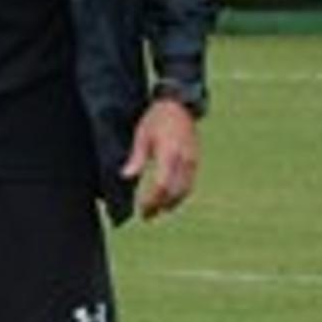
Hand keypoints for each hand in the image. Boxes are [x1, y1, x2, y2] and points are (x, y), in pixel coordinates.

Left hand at [125, 96, 201, 218]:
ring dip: (171, 203)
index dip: (152, 200)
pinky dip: (179, 194)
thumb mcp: (142, 135)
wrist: (179, 105)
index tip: (142, 210)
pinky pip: (189, 183)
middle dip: (160, 206)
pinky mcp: (195, 161)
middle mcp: (184, 159)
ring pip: (185, 190)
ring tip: (157, 211)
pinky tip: (169, 199)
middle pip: (174, 192)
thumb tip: (126, 176)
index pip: (162, 185)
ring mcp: (192, 161)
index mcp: (169, 153)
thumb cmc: (156, 119)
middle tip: (147, 216)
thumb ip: (137, 158)